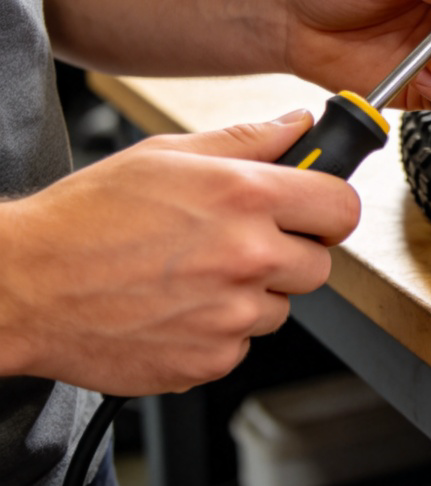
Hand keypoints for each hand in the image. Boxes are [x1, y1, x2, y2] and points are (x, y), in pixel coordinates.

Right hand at [0, 112, 357, 395]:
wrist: (24, 286)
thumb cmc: (88, 216)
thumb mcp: (169, 154)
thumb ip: (249, 140)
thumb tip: (300, 125)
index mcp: (246, 196)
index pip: (343, 207)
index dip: (330, 208)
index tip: (315, 211)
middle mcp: (247, 257)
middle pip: (320, 265)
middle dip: (292, 253)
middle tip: (245, 242)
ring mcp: (230, 316)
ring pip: (280, 307)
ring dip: (253, 294)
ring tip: (195, 274)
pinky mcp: (209, 361)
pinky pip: (241, 344)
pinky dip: (219, 330)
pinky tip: (177, 307)